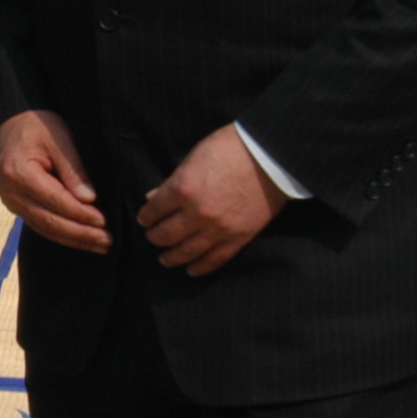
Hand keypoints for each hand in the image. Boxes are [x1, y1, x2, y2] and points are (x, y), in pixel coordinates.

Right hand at [0, 110, 110, 253]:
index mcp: (18, 172)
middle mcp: (10, 192)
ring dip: (74, 239)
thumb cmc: (38, 127)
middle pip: (48, 220)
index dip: (80, 213)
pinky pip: (40, 226)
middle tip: (107, 240)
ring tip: (101, 246)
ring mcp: (11, 202)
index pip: (54, 200)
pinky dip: (62, 235)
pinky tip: (82, 241)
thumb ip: (73, 169)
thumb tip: (89, 200)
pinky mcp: (17, 207)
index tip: (103, 221)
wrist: (13, 126)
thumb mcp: (60, 139)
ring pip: (44, 228)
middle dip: (80, 233)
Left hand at [136, 126, 287, 277]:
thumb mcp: (194, 158)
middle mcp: (198, 213)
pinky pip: (216, 259)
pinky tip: (191, 270)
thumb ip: (172, 181)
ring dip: (172, 257)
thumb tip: (152, 198)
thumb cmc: (231, 148)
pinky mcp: (239, 237)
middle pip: (166, 235)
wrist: (272, 156)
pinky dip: (201, 267)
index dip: (145, 217)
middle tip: (152, 237)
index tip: (144, 219)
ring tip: (165, 259)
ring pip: (187, 252)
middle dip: (155, 237)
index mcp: (183, 188)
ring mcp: (219, 228)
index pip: (153, 211)